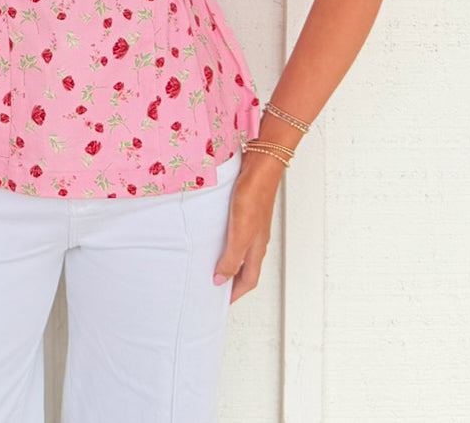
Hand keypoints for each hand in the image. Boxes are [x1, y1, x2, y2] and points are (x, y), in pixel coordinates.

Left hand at [212, 155, 281, 303]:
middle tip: (214, 286)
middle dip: (231, 280)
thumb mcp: (240, 232)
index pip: (248, 280)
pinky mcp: (244, 210)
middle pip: (245, 267)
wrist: (259, 167)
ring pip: (240, 250)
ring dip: (227, 259)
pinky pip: (234, 233)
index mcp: (256, 248)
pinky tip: (212, 235)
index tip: (222, 303)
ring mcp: (251, 225)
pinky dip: (224, 241)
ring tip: (210, 263)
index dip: (236, 293)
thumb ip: (231, 257)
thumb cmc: (253, 198)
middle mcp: (256, 239)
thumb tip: (220, 280)